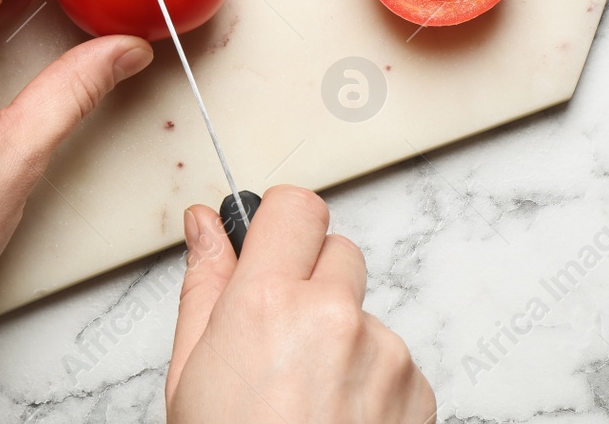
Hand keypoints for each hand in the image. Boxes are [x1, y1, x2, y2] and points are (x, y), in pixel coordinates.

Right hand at [167, 186, 436, 422]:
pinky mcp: (418, 390)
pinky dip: (371, 381)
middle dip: (310, 282)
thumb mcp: (190, 372)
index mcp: (267, 302)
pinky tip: (337, 419)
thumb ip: (204, 285)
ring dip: (342, 338)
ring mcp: (385, 354)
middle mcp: (334, 316)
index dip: (280, 224)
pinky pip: (395, 358)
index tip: (270, 247)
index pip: (296, 207)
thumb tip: (204, 224)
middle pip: (337, 251)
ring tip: (305, 399)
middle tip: (279, 339)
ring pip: (365, 311)